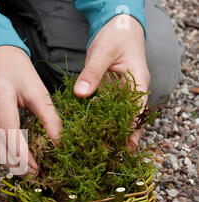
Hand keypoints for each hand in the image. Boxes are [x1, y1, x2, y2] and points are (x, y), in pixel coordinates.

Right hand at [0, 46, 62, 175]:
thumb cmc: (17, 70)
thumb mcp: (37, 89)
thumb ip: (49, 116)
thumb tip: (57, 144)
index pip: (8, 132)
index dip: (22, 154)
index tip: (35, 168)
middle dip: (13, 163)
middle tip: (29, 173)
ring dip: (3, 161)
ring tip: (21, 168)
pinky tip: (8, 156)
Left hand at [73, 15, 149, 151]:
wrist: (117, 25)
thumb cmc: (115, 36)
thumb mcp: (103, 52)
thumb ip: (92, 73)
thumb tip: (81, 94)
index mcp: (138, 83)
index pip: (136, 113)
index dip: (130, 132)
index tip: (122, 148)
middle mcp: (133, 91)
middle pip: (129, 120)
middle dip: (119, 138)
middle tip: (107, 158)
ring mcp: (122, 92)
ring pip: (118, 118)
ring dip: (109, 133)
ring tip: (98, 153)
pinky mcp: (110, 92)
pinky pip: (106, 109)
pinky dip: (99, 121)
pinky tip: (89, 133)